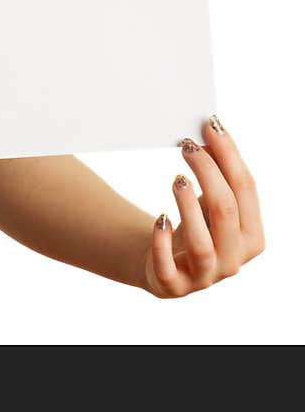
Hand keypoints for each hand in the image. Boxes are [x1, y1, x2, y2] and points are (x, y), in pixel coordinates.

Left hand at [141, 115, 264, 297]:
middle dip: (208, 172)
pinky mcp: (173, 285)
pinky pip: (168, 267)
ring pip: (203, 244)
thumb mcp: (209, 201)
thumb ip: (218, 172)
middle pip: (225, 211)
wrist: (161, 263)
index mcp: (252, 236)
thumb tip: (211, 134)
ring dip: (188, 206)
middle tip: (188, 145)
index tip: (210, 126)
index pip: (247, 190)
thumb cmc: (195, 226)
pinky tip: (160, 217)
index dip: (230, 155)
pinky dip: (163, 241)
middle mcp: (233, 260)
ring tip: (176, 179)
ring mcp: (204, 277)